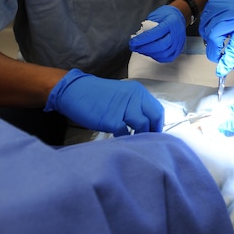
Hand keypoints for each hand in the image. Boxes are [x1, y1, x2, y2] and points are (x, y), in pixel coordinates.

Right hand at [44, 69, 164, 135]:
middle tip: (148, 142)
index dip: (158, 124)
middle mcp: (134, 97)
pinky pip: (125, 134)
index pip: (157, 110)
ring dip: (140, 137)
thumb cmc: (97, 96)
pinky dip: (124, 140)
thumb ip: (135, 105)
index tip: (154, 134)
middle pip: (154, 118)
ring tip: (134, 142)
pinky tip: (120, 141)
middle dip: (153, 132)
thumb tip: (147, 124)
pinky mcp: (112, 119)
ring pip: (142, 126)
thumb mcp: (122, 95)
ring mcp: (123, 108)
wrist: (75, 91)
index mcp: (138, 91)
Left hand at [129, 5, 185, 62]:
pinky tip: (149, 53)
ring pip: (164, 53)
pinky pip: (166, 57)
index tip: (132, 42)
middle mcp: (177, 34)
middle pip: (161, 45)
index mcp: (171, 22)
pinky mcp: (178, 50)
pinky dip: (156, 57)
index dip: (142, 39)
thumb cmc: (166, 15)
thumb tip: (139, 38)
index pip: (156, 33)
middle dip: (145, 48)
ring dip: (149, 53)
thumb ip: (148, 26)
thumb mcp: (156, 15)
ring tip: (140, 50)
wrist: (179, 17)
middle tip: (134, 47)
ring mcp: (179, 43)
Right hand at [199, 0, 233, 75]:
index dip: (223, 64)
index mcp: (228, 28)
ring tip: (228, 34)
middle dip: (220, 52)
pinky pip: (206, 26)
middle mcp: (215, 21)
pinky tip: (223, 26)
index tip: (222, 72)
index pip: (220, 53)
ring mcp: (209, 14)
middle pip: (211, 47)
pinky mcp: (207, 9)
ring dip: (215, 41)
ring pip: (207, 37)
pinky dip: (212, 31)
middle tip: (230, 51)